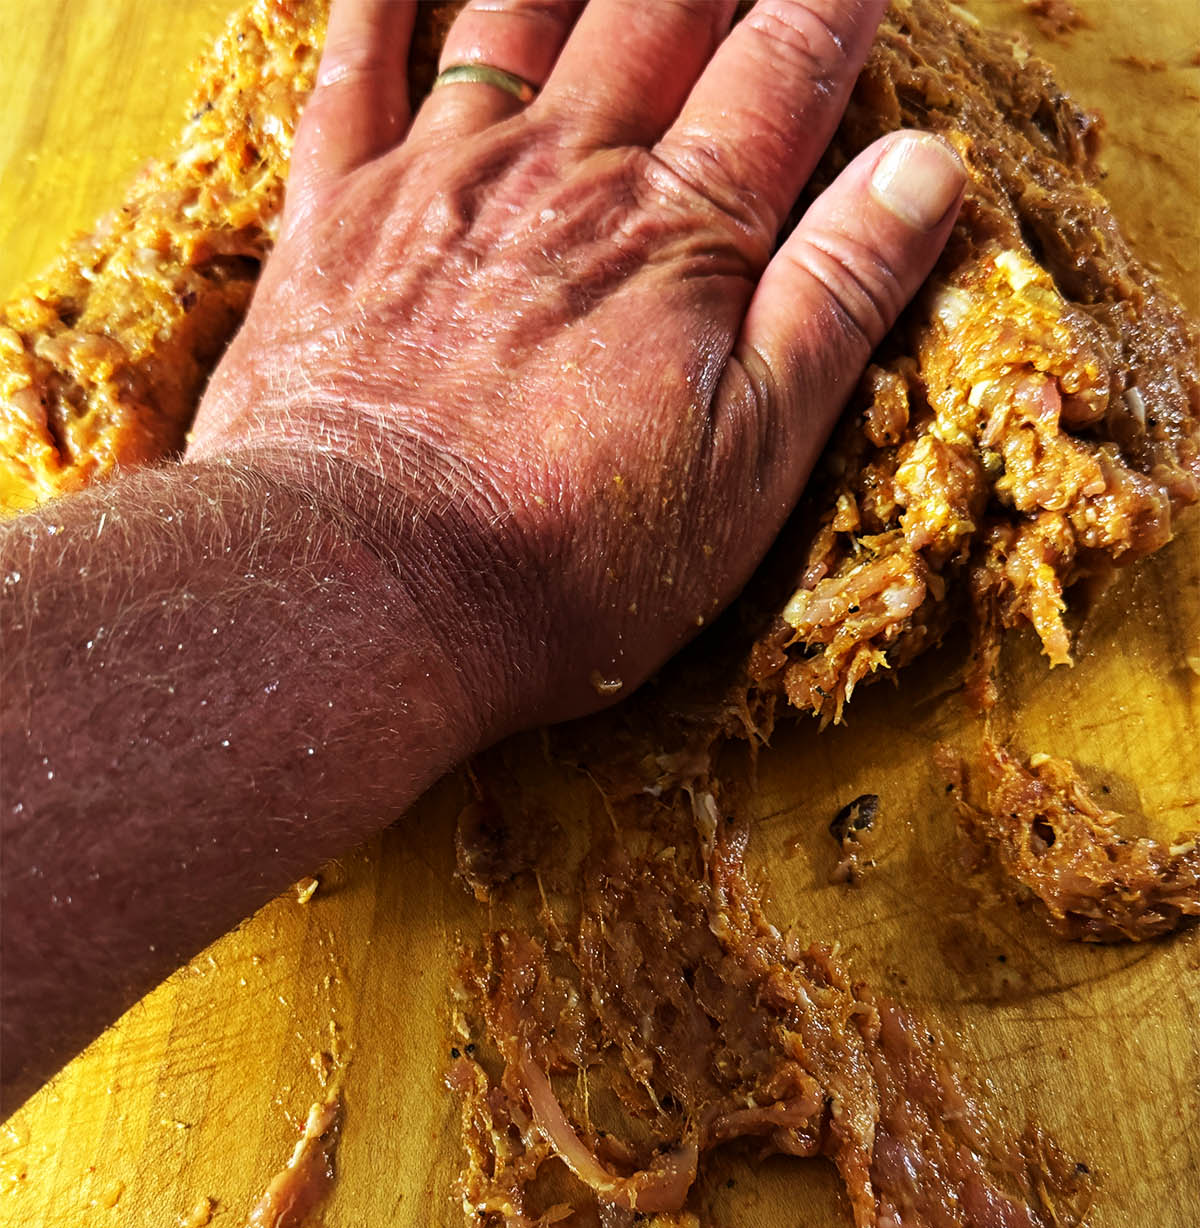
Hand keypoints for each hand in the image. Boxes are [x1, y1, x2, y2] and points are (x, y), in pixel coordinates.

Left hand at [191, 0, 964, 737]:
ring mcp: (442, 182)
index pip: (782, 73)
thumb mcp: (750, 459)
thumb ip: (835, 305)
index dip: (832, 6)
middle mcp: (564, 171)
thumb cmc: (572, 553)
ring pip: (517, 10)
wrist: (368, 588)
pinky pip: (357, 65)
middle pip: (656, 10)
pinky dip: (381, 1)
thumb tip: (925, 168)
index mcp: (680, 234)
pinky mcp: (337, 219)